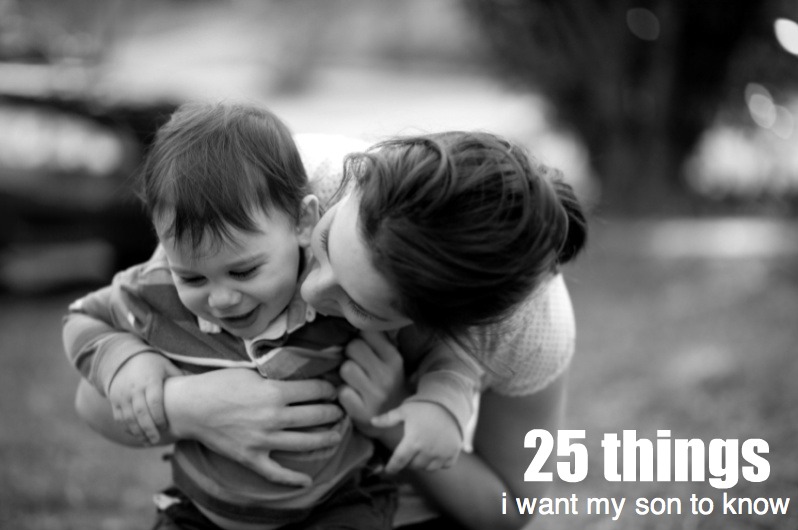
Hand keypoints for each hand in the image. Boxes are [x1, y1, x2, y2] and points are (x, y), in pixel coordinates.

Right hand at [108, 352, 182, 444]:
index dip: (159, 416)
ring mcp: (122, 395)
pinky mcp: (114, 400)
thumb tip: (198, 389)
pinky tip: (137, 435)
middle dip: (148, 429)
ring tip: (148, 441)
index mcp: (150, 380)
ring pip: (128, 418)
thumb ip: (179, 378)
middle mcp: (135, 388)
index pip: (154, 401)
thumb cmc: (153, 365)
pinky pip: (119, 417)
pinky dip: (127, 428)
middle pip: (141, 412)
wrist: (124, 359)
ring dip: (137, 432)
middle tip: (156, 440)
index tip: (165, 427)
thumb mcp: (166, 366)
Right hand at [165, 369, 344, 486]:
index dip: (327, 389)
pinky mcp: (250, 457)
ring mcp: (262, 440)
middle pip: (314, 415)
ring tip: (336, 435)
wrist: (189, 407)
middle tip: (339, 411)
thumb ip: (275, 376)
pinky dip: (292, 479)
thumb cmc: (218, 383)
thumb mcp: (250, 371)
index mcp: (274, 392)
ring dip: (325, 439)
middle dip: (332, 413)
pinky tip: (307, 481)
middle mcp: (272, 417)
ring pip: (304, 442)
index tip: (332, 390)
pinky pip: (275, 473)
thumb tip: (299, 374)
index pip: (313, 390)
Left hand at [337, 331, 409, 438]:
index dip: (360, 337)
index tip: (363, 346)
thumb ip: (378, 342)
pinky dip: (343, 392)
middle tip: (357, 364)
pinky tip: (353, 395)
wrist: (398, 424)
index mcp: (394, 359)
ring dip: (345, 373)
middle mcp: (386, 375)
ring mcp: (374, 395)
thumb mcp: (391, 362)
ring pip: (345, 368)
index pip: (367, 333)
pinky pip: (342, 391)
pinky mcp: (361, 412)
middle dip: (351, 354)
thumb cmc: (389, 385)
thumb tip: (355, 319)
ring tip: (355, 380)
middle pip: (353, 347)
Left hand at [373, 401, 462, 473]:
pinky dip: (439, 462)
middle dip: (409, 461)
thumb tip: (371, 421)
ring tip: (422, 452)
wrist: (450, 405)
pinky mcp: (452, 453)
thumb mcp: (404, 411)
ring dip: (423, 463)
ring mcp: (441, 453)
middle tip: (410, 452)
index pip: (399, 461)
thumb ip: (388, 419)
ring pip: (428, 468)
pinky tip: (437, 452)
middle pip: (414, 465)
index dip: (392, 467)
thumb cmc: (424, 407)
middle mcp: (427, 451)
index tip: (389, 470)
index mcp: (413, 442)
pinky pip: (444, 465)